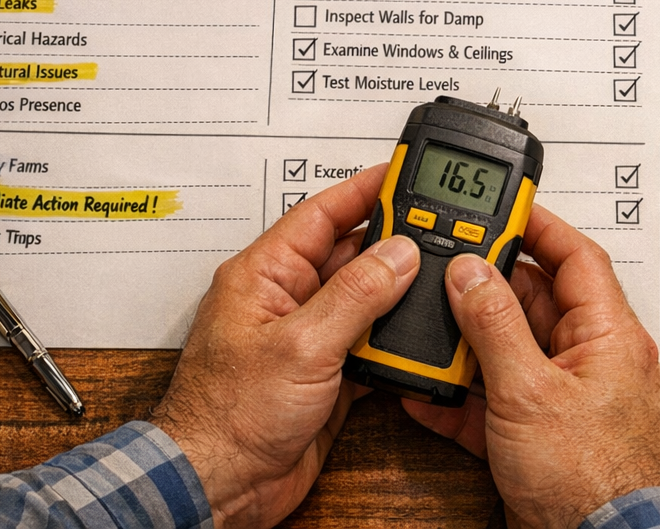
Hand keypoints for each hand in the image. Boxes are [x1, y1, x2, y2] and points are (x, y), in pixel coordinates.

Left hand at [150, 165, 419, 528]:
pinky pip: (368, 341)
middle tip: (438, 229)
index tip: (403, 172)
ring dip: (397, 295)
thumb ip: (356, 295)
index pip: (322, 213)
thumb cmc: (227, 417)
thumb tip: (397, 254)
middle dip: (392, 242)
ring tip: (436, 282)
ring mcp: (306, 337)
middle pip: (349, 253)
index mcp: (264, 274)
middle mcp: (285, 299)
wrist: (221, 486)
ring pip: (364, 299)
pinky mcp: (324, 374)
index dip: (364, 189)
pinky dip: (394, 340)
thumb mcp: (301, 344)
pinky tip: (417, 337)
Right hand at [403, 205, 659, 528]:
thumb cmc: (592, 477)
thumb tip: (473, 273)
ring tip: (431, 330)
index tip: (502, 206)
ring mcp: (572, 399)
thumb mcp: (529, 390)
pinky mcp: (547, 437)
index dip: (539, 225)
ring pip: (515, 351)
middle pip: (539, 301)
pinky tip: (431, 392)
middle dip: (489, 287)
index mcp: (610, 334)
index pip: (576, 256)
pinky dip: (468, 395)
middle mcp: (597, 360)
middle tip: (449, 269)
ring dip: (471, 344)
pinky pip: (502, 400)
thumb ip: (496, 326)